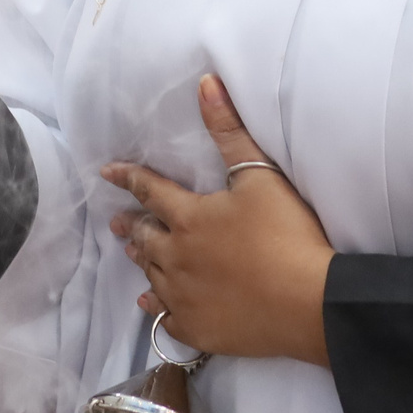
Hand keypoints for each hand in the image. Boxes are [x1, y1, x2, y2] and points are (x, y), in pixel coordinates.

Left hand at [104, 76, 334, 365]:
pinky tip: (150, 305)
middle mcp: (176, 257)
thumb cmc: (285, 234)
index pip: (150, 191)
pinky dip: (155, 307)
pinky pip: (165, 317)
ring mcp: (183, 297)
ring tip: (132, 253)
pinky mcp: (196, 328)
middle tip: (117, 222)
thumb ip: (230, 131)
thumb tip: (205, 84)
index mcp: (189, 218)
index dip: (128, 178)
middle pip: (146, 238)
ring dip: (142, 261)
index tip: (107, 171)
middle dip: (132, 225)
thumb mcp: (260, 176)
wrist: (305, 301)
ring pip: (151, 276)